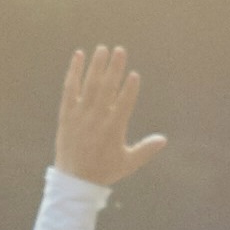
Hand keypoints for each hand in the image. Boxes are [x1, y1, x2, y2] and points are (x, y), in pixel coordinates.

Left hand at [51, 41, 164, 188]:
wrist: (74, 180)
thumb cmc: (104, 171)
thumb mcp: (128, 163)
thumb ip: (146, 150)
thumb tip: (163, 139)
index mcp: (113, 129)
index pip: (124, 104)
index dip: (129, 89)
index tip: (134, 74)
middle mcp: (96, 119)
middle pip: (106, 88)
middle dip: (114, 68)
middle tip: (119, 50)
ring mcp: (80, 115)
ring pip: (89, 85)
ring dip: (96, 66)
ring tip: (102, 49)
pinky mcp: (67, 113)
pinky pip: (69, 89)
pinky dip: (74, 72)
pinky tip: (78, 56)